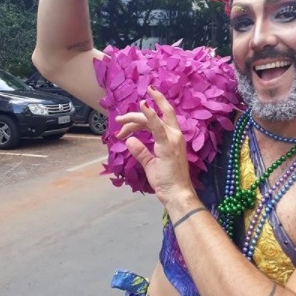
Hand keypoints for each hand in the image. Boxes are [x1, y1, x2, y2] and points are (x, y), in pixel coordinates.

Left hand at [115, 87, 195, 207]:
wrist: (176, 193)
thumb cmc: (166, 181)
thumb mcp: (150, 164)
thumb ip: (141, 151)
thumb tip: (129, 141)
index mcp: (173, 138)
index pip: (158, 120)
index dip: (148, 110)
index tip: (138, 102)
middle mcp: (175, 135)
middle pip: (156, 115)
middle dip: (137, 113)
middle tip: (119, 119)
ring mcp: (172, 138)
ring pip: (152, 119)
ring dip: (134, 119)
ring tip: (120, 122)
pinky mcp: (168, 144)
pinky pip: (157, 125)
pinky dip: (150, 114)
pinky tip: (143, 105)